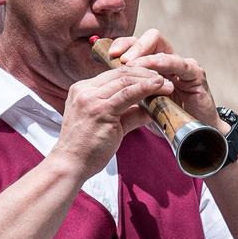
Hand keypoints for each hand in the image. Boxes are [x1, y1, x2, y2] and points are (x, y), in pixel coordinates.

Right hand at [51, 62, 175, 177]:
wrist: (70, 165)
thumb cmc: (86, 148)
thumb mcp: (108, 125)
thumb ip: (128, 114)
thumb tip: (150, 110)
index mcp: (82, 90)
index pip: (113, 75)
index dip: (136, 74)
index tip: (154, 78)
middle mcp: (84, 90)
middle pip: (120, 74)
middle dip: (145, 74)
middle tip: (165, 80)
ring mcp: (90, 99)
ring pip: (125, 81)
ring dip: (149, 80)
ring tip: (167, 85)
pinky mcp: (99, 110)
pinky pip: (127, 94)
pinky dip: (145, 88)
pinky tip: (158, 86)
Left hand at [107, 28, 222, 129]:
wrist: (193, 135)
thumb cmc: (167, 118)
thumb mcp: (142, 103)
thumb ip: (130, 92)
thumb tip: (105, 86)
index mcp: (156, 64)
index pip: (138, 44)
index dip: (123, 45)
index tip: (109, 54)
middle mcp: (169, 60)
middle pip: (150, 38)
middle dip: (132, 45)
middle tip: (119, 58)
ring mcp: (183, 64)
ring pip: (161, 45)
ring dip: (143, 53)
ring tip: (130, 63)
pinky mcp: (195, 74)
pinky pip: (179, 63)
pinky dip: (163, 64)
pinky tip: (151, 72)